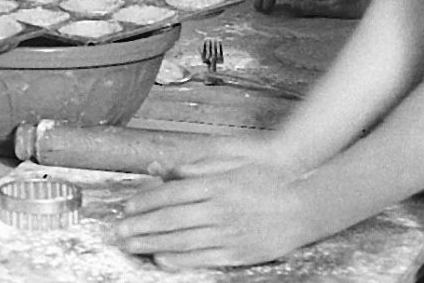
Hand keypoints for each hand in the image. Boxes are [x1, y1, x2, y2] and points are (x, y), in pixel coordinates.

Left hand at [114, 152, 328, 268]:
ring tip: (131, 245)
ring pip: (182, 240)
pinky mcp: (239, 253)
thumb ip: (195, 167)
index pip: (169, 194)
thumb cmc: (266, 181)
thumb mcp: (231, 164)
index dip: (144, 202)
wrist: (305, 207)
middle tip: (118, 231)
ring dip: (152, 243)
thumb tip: (162, 168)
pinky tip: (161, 258)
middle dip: (140, 225)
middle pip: (170, 219)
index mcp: (215, 185)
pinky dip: (180, 259)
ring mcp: (229, 233)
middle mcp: (219, 209)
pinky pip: (203, 258)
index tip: (126, 208)